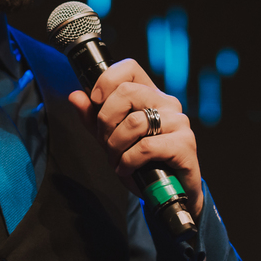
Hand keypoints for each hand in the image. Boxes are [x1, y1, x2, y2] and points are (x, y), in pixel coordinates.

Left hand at [67, 59, 204, 221]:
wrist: (169, 192)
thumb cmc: (141, 162)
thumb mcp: (111, 138)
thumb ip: (93, 118)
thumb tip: (75, 96)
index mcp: (150, 95)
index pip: (129, 68)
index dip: (107, 80)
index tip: (96, 101)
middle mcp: (167, 103)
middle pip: (127, 93)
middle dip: (106, 121)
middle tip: (106, 142)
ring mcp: (178, 122)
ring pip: (134, 122)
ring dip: (116, 146)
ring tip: (116, 159)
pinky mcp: (185, 144)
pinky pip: (146, 146)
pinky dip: (129, 160)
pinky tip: (127, 168)